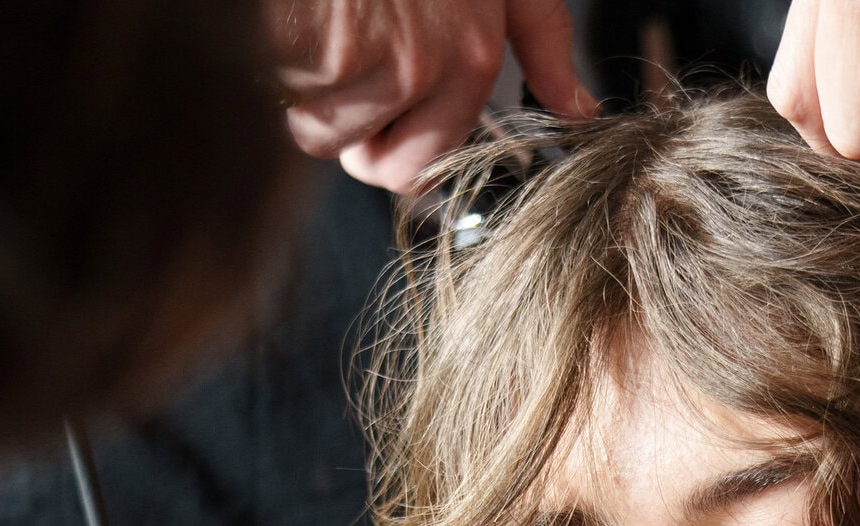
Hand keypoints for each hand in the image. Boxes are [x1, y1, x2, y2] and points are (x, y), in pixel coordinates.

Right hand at [268, 0, 596, 191]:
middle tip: (344, 74)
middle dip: (352, 137)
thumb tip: (578, 108)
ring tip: (325, 29)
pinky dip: (280, 63)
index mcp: (470, 59)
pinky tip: (303, 22)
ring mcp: (363, 61)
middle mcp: (422, 70)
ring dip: (308, 92)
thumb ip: (542, 39)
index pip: (423, 168)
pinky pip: (281, 93)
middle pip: (373, 167)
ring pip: (319, 131)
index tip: (382, 116)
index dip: (393, 147)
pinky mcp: (312, 48)